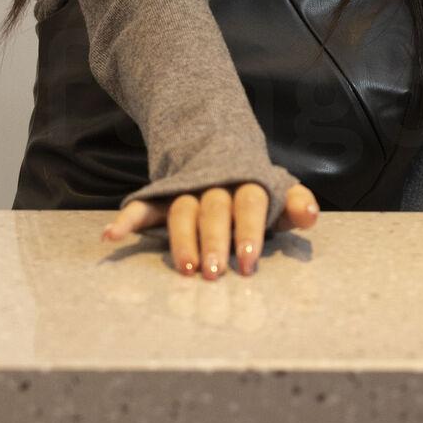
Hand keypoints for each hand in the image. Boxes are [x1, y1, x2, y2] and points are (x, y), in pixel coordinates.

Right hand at [102, 180, 319, 276]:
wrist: (218, 148)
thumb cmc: (255, 189)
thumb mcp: (280, 193)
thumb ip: (295, 204)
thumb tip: (310, 215)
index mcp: (247, 183)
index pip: (249, 204)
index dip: (249, 231)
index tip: (248, 261)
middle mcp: (215, 186)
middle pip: (214, 210)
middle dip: (214, 242)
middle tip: (214, 274)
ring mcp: (186, 190)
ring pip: (182, 212)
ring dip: (181, 240)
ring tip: (185, 270)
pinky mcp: (162, 197)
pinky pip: (142, 206)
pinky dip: (126, 220)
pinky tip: (112, 236)